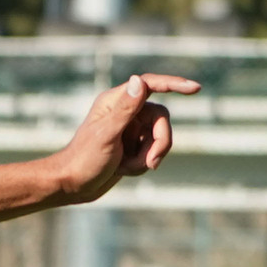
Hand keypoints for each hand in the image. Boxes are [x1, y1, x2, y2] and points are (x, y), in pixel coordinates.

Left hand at [55, 74, 199, 204]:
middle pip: (161, 118)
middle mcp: (125, 111)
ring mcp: (130, 128)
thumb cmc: (83, 160)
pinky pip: (151, 151)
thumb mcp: (106, 134)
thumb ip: (125, 109)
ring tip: (127, 168)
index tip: (195, 88)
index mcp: (116, 101)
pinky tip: (124, 170)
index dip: (174, 84)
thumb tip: (139, 80)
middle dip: (160, 142)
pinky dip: (142, 163)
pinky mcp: (132, 145)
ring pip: (159, 137)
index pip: (151, 85)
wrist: (71, 186)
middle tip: (151, 163)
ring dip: (149, 156)